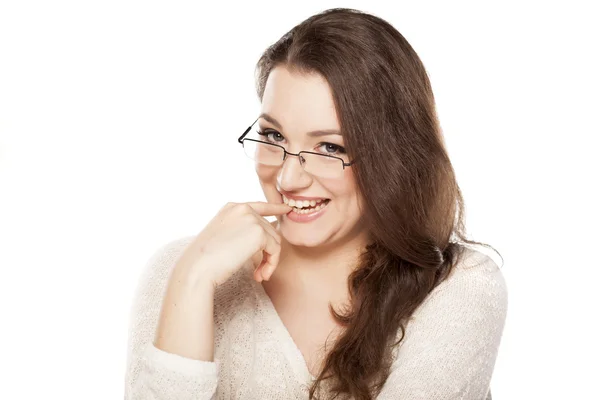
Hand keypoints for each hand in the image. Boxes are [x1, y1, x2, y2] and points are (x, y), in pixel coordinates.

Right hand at [177, 202, 291, 287]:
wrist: (198, 267)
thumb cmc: (206, 259)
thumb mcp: (223, 237)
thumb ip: (242, 231)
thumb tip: (267, 235)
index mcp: (232, 208)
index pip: (260, 206)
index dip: (276, 209)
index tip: (287, 210)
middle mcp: (242, 208)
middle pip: (269, 229)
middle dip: (267, 252)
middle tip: (260, 272)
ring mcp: (251, 218)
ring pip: (275, 240)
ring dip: (270, 261)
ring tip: (260, 275)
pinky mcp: (259, 232)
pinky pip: (275, 250)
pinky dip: (271, 265)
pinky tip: (260, 275)